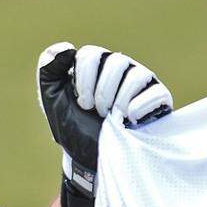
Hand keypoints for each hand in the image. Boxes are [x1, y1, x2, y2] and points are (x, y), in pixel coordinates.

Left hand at [37, 42, 172, 191]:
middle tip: (96, 112)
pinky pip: (156, 92)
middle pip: (116, 61)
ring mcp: (141, 82)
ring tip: (112, 118)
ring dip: (118, 101)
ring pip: (136, 75)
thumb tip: (67, 48)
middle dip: (101, 93)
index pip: (91, 54)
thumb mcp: (51, 99)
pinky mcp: (158, 99)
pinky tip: (129, 119)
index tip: (81, 103)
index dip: (84, 81)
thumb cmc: (73, 127)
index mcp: (96, 64)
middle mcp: (121, 68)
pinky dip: (139, 107)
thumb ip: (48, 70)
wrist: (90, 158)